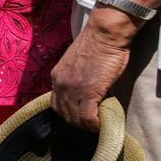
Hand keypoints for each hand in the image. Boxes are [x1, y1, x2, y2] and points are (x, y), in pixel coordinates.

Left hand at [49, 9, 136, 131]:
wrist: (105, 34)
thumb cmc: (98, 45)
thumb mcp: (78, 64)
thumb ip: (76, 78)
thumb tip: (85, 92)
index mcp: (57, 76)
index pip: (56, 104)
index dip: (68, 114)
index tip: (81, 117)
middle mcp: (60, 84)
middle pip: (64, 114)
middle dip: (78, 123)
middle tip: (92, 125)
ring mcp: (72, 89)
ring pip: (75, 119)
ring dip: (87, 126)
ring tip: (98, 126)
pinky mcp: (88, 92)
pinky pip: (87, 117)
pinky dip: (94, 125)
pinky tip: (102, 125)